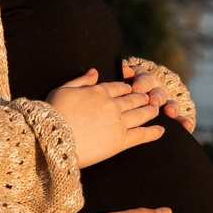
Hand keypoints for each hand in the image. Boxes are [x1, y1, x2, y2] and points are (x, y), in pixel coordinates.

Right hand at [48, 68, 163, 167]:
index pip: (119, 87)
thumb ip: (81, 80)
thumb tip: (95, 71)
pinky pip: (142, 135)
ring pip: (141, 114)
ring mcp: (118, 122)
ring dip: (151, 111)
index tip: (132, 89)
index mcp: (99, 91)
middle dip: (143, 97)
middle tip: (150, 98)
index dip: (127, 88)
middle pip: (133, 99)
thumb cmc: (52, 114)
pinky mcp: (121, 141)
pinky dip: (153, 132)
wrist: (53, 139)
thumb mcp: (63, 90)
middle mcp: (112, 104)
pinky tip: (161, 131)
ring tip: (157, 109)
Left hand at [121, 59, 195, 131]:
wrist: (141, 91)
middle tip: (153, 101)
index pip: (144, 80)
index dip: (141, 84)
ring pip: (171, 103)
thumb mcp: (126, 79)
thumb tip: (125, 70)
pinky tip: (187, 126)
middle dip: (156, 96)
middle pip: (158, 92)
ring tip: (170, 112)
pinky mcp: (173, 113)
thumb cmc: (128, 86)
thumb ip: (125, 76)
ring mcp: (167, 101)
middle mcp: (158, 89)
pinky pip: (179, 118)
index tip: (136, 89)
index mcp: (144, 80)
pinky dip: (183, 122)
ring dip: (172, 107)